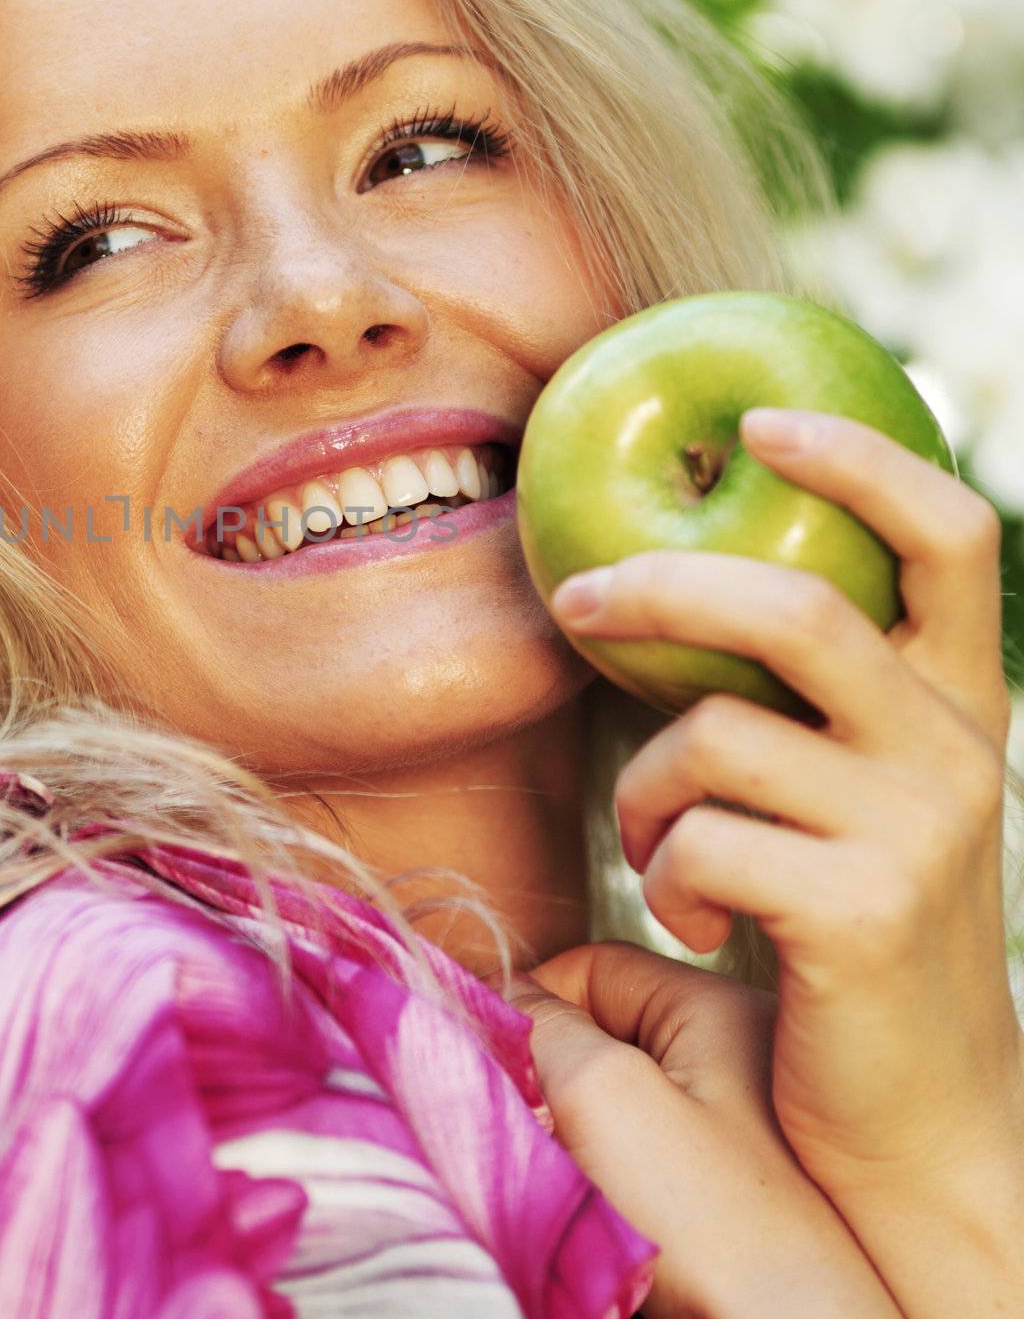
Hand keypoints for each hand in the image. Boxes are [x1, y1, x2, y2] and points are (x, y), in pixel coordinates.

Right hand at [500, 942, 900, 1317]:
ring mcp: (737, 1135)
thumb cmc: (721, 1232)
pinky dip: (604, 1187)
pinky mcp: (734, 1202)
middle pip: (597, 1035)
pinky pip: (639, 1164)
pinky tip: (604, 1225)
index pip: (589, 965)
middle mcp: (733, 1059)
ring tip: (572, 1187)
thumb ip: (540, 1026)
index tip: (497, 1062)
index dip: (530, 1004)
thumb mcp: (604, 1093)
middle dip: (548, 1078)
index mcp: (716, 1008)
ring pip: (609, 1104)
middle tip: (533, 1132)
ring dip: (571, 1139)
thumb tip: (495, 1003)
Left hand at [547, 407, 1023, 1309]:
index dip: (862, 457)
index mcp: (951, 704)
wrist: (914, 1112)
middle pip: (794, 606)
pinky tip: (691, 916)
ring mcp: (921, 831)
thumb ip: (795, 701)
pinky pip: (701, 841)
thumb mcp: (844, 793)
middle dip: (661, 587)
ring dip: (644, 789)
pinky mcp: (864, 912)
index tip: (759, 421)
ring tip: (655, 844)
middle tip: (577, 596)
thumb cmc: (841, 929)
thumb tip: (657, 590)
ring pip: (713, 734)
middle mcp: (956, 751)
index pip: (951, 535)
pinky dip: (664, 874)